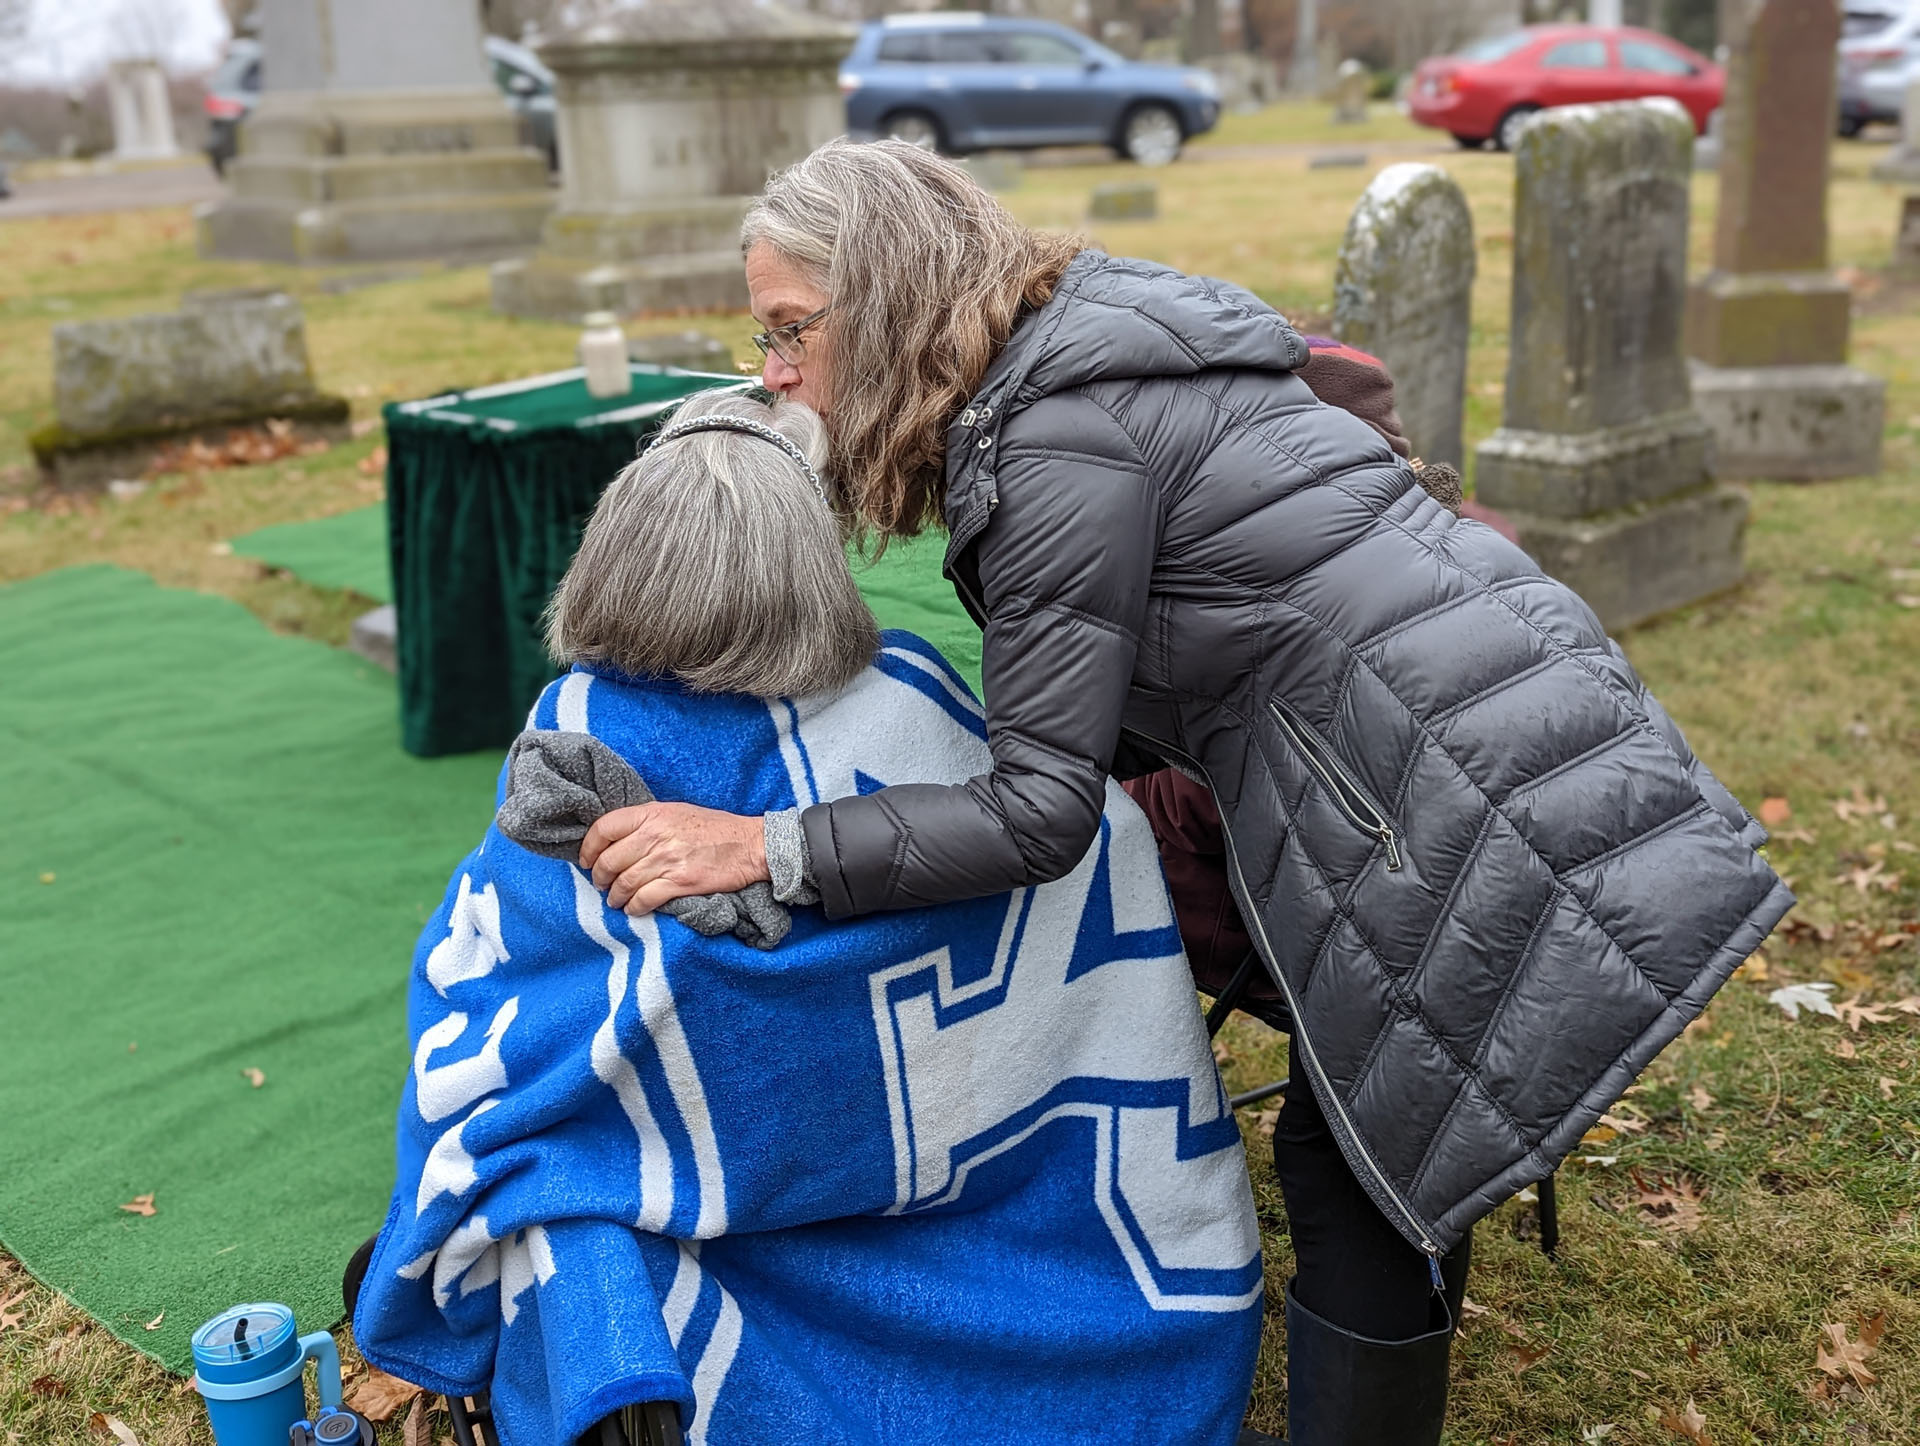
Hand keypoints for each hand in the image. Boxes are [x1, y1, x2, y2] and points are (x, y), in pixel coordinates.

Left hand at [580, 802, 768, 914]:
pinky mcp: (680, 882)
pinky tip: (634, 910)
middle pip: (610, 860)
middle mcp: (655, 835)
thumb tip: (619, 840)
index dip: (589, 848)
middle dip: (600, 877)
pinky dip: (634, 908)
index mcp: (653, 814)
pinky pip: (644, 899)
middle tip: (601, 885)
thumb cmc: (716, 828)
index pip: (605, 828)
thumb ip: (648, 823)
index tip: (587, 860)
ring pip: (624, 883)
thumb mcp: (677, 812)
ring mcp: (667, 860)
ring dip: (615, 897)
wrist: (751, 845)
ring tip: (616, 901)